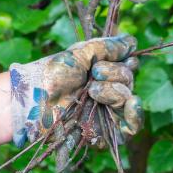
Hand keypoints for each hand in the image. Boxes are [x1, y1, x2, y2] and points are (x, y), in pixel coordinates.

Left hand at [9, 35, 143, 146]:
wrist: (37, 98)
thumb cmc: (54, 73)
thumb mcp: (82, 53)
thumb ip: (108, 47)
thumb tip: (132, 41)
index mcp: (102, 73)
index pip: (128, 66)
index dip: (126, 62)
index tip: (116, 58)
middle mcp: (107, 91)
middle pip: (129, 82)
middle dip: (116, 75)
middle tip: (93, 73)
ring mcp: (106, 112)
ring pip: (130, 101)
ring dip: (116, 92)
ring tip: (93, 91)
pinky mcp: (105, 131)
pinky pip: (131, 128)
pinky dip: (135, 115)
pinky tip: (133, 104)